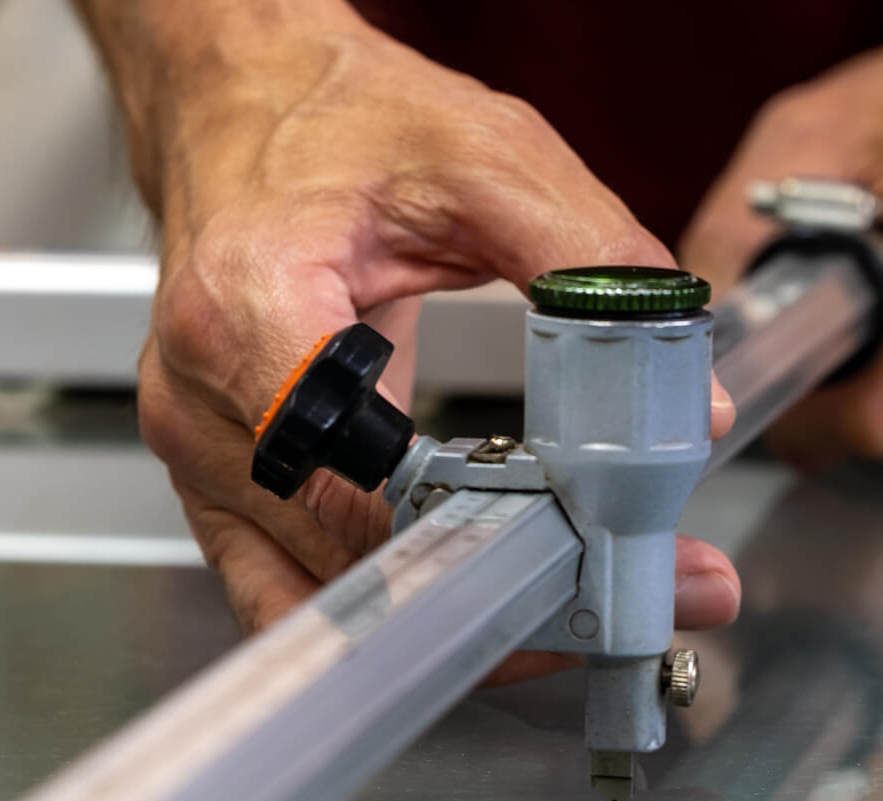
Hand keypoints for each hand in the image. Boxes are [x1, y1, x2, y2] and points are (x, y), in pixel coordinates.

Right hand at [128, 15, 739, 632]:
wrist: (244, 102)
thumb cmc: (339, 123)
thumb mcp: (486, 158)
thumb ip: (593, 264)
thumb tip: (680, 393)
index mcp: (244, 306)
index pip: (351, 474)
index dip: (468, 528)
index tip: (574, 548)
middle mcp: (203, 401)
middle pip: (348, 554)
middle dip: (491, 586)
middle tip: (612, 596)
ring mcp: (202, 460)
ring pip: (326, 597)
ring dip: (452, 616)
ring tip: (567, 608)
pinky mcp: (221, 493)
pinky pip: (292, 598)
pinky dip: (390, 617)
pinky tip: (476, 614)